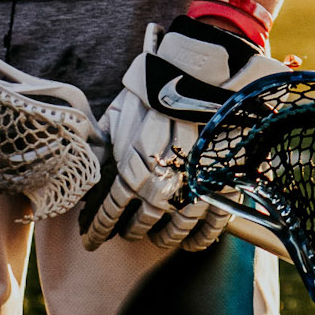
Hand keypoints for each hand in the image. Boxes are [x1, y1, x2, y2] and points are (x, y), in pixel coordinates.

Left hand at [80, 18, 282, 251]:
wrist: (202, 72)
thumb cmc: (156, 91)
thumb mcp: (118, 116)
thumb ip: (104, 147)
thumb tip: (89, 166)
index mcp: (132, 168)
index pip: (110, 212)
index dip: (98, 229)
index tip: (92, 238)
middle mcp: (162, 184)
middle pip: (142, 223)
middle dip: (131, 231)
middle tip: (128, 233)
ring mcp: (195, 186)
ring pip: (177, 229)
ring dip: (165, 237)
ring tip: (160, 238)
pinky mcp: (225, 181)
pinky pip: (214, 222)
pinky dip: (203, 237)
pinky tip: (195, 242)